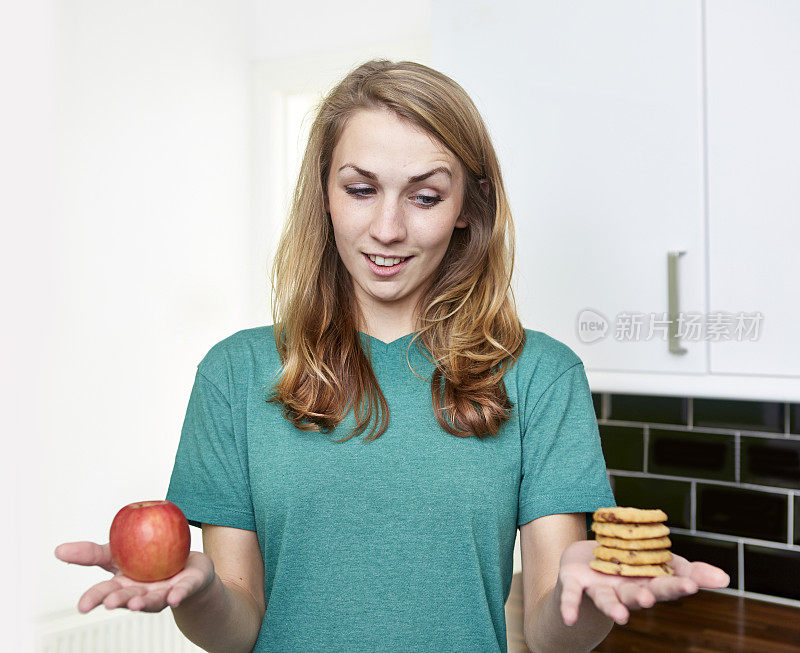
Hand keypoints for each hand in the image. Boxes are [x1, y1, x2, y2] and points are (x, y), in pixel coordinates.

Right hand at [54, 541, 215, 612]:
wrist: (186, 567)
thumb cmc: (145, 559)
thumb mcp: (116, 551)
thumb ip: (91, 553)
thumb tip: (57, 550)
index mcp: (123, 585)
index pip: (104, 592)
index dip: (93, 599)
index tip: (82, 607)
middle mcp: (140, 593)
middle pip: (126, 598)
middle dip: (117, 601)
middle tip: (108, 603)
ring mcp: (163, 592)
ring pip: (152, 600)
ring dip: (143, 602)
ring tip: (135, 603)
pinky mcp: (185, 588)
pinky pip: (182, 591)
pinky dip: (178, 594)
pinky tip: (174, 598)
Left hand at [557, 539, 729, 625]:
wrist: (583, 564)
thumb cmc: (628, 566)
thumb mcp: (657, 561)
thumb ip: (688, 571)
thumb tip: (724, 578)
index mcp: (645, 583)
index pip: (665, 585)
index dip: (677, 584)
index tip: (692, 584)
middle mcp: (623, 591)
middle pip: (636, 594)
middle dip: (645, 596)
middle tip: (651, 598)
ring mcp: (598, 589)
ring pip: (607, 600)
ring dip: (613, 608)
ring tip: (621, 617)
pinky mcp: (573, 582)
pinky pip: (570, 595)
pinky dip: (569, 606)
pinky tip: (569, 619)